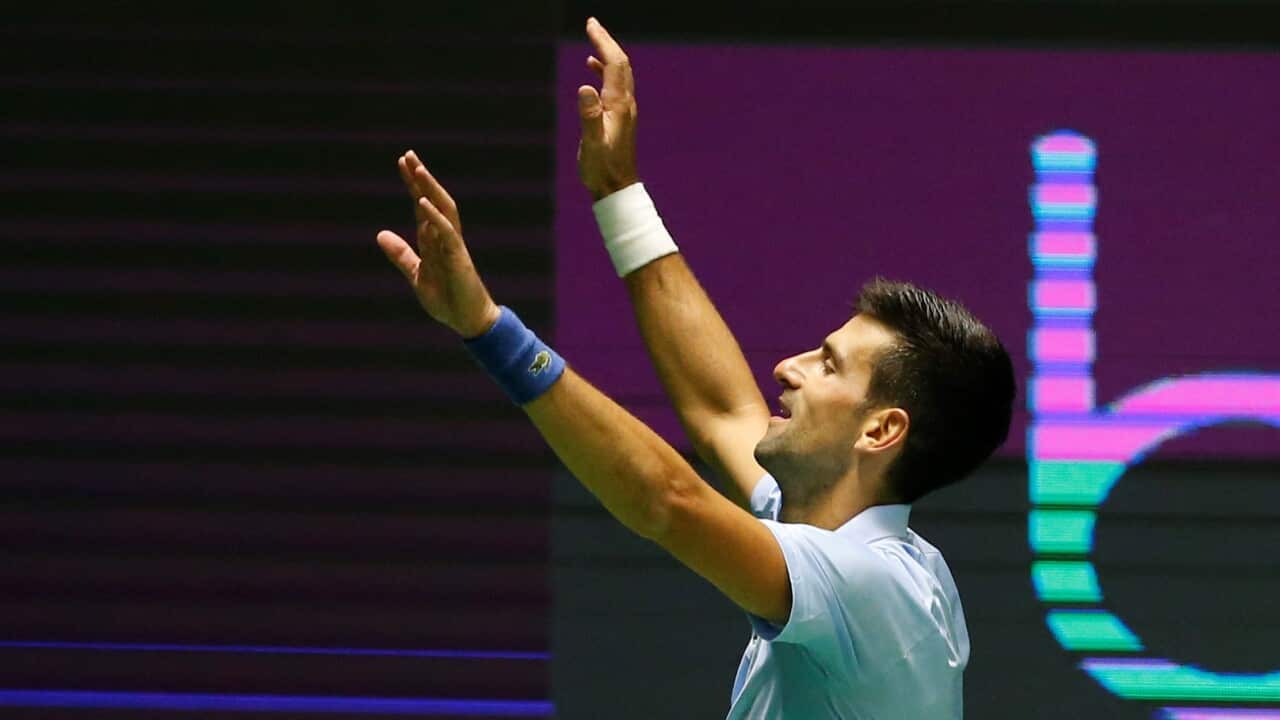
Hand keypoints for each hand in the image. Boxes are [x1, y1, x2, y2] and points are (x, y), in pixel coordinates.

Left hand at [376, 150, 500, 337]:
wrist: (467, 321)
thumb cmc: (447, 298)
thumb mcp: (417, 274)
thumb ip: (401, 254)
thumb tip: (381, 234)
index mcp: (434, 240)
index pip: (421, 205)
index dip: (413, 184)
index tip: (403, 162)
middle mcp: (445, 237)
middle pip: (434, 199)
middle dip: (422, 178)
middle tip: (409, 154)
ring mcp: (453, 246)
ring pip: (444, 209)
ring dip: (430, 189)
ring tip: (418, 169)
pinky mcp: (458, 258)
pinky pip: (447, 232)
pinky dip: (434, 216)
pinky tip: (422, 202)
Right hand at [577, 17, 639, 200]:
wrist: (616, 188)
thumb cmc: (602, 169)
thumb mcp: (592, 143)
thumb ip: (589, 115)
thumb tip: (586, 87)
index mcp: (618, 105)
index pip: (614, 64)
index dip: (603, 42)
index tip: (591, 24)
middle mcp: (625, 103)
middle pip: (620, 63)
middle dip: (606, 41)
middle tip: (591, 24)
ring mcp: (624, 110)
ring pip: (619, 73)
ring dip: (607, 53)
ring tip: (593, 38)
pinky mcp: (619, 117)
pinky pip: (613, 85)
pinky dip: (604, 70)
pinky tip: (592, 68)